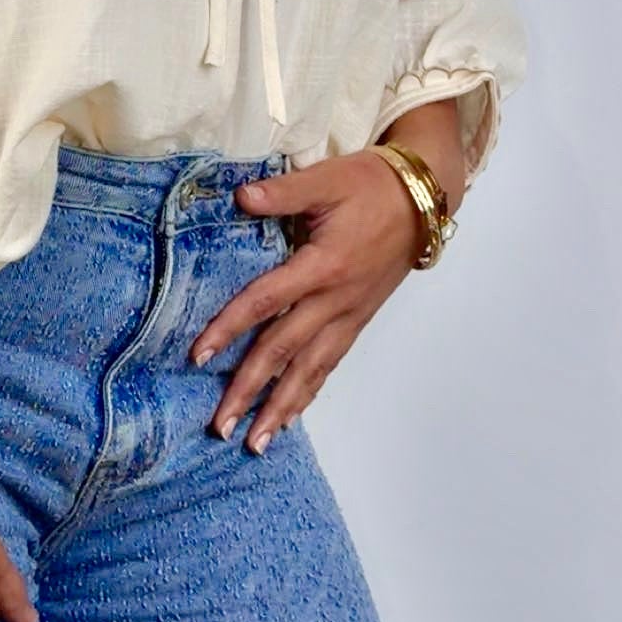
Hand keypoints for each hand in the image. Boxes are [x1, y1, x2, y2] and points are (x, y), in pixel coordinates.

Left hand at [188, 150, 423, 453]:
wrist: (422, 200)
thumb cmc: (370, 185)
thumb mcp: (325, 179)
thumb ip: (282, 192)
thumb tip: (240, 196)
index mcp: (322, 264)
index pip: (266, 302)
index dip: (230, 328)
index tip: (199, 356)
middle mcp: (334, 300)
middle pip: (283, 352)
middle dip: (249, 390)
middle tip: (220, 426)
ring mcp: (348, 315)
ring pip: (309, 371)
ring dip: (280, 408)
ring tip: (254, 442)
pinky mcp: (358, 320)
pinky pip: (329, 365)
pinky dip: (308, 393)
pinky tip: (290, 416)